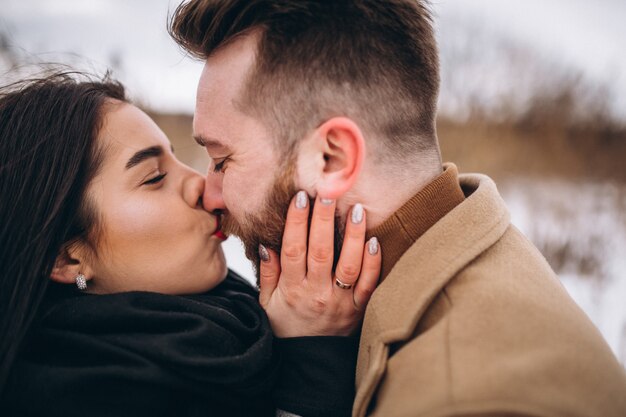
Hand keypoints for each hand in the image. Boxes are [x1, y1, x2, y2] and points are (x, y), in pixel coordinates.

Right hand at [258, 192, 380, 336]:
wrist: (308, 360)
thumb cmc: (286, 325)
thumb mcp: (267, 302)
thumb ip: (268, 273)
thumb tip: (266, 244)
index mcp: (293, 289)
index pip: (293, 249)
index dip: (296, 222)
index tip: (300, 197)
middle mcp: (317, 293)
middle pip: (322, 251)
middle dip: (324, 220)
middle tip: (328, 193)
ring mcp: (341, 301)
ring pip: (349, 264)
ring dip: (353, 236)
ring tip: (356, 210)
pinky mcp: (359, 308)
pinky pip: (370, 284)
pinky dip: (374, 263)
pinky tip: (375, 241)